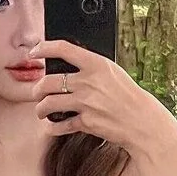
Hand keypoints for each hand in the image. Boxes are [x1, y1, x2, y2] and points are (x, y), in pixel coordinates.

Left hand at [28, 39, 176, 155]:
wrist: (142, 121)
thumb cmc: (127, 95)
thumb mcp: (112, 72)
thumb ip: (90, 68)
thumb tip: (65, 66)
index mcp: (96, 64)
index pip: (63, 49)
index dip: (44, 48)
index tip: (35, 52)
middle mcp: (88, 82)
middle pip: (48, 82)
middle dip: (37, 89)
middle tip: (37, 92)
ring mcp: (86, 103)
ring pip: (49, 104)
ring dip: (40, 108)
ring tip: (41, 110)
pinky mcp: (86, 123)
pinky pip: (60, 125)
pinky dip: (52, 127)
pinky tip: (51, 126)